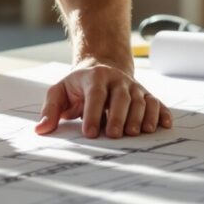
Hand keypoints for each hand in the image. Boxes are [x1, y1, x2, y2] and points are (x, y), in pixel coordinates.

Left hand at [34, 60, 170, 138]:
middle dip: (118, 116)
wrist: (101, 68)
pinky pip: (158, 102)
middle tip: (115, 135)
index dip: (93, 114)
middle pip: (121, 97)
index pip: (95, 95)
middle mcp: (117, 80)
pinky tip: (163, 126)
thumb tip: (40, 130)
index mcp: (94, 78)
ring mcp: (133, 87)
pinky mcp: (146, 94)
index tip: (90, 133)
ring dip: (141, 117)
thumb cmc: (78, 86)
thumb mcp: (60, 92)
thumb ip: (50, 110)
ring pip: (141, 100)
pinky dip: (162, 113)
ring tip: (136, 133)